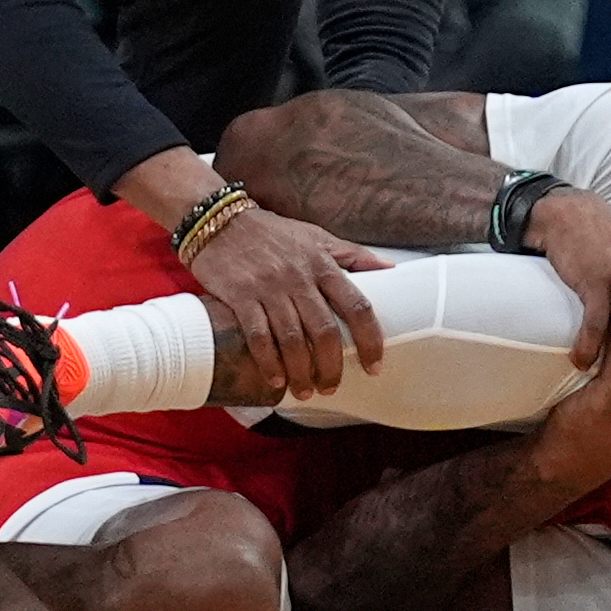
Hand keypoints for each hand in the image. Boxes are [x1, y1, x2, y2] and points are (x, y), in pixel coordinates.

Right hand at [186, 206, 390, 400]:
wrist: (218, 220)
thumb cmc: (272, 232)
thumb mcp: (316, 236)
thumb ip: (352, 255)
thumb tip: (391, 270)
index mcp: (322, 264)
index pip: (357, 306)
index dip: (370, 341)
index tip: (373, 366)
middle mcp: (299, 277)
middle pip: (324, 331)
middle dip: (331, 367)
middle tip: (330, 387)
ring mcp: (269, 287)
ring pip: (293, 340)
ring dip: (301, 372)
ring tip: (304, 390)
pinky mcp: (240, 296)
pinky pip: (258, 336)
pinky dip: (269, 362)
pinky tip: (275, 379)